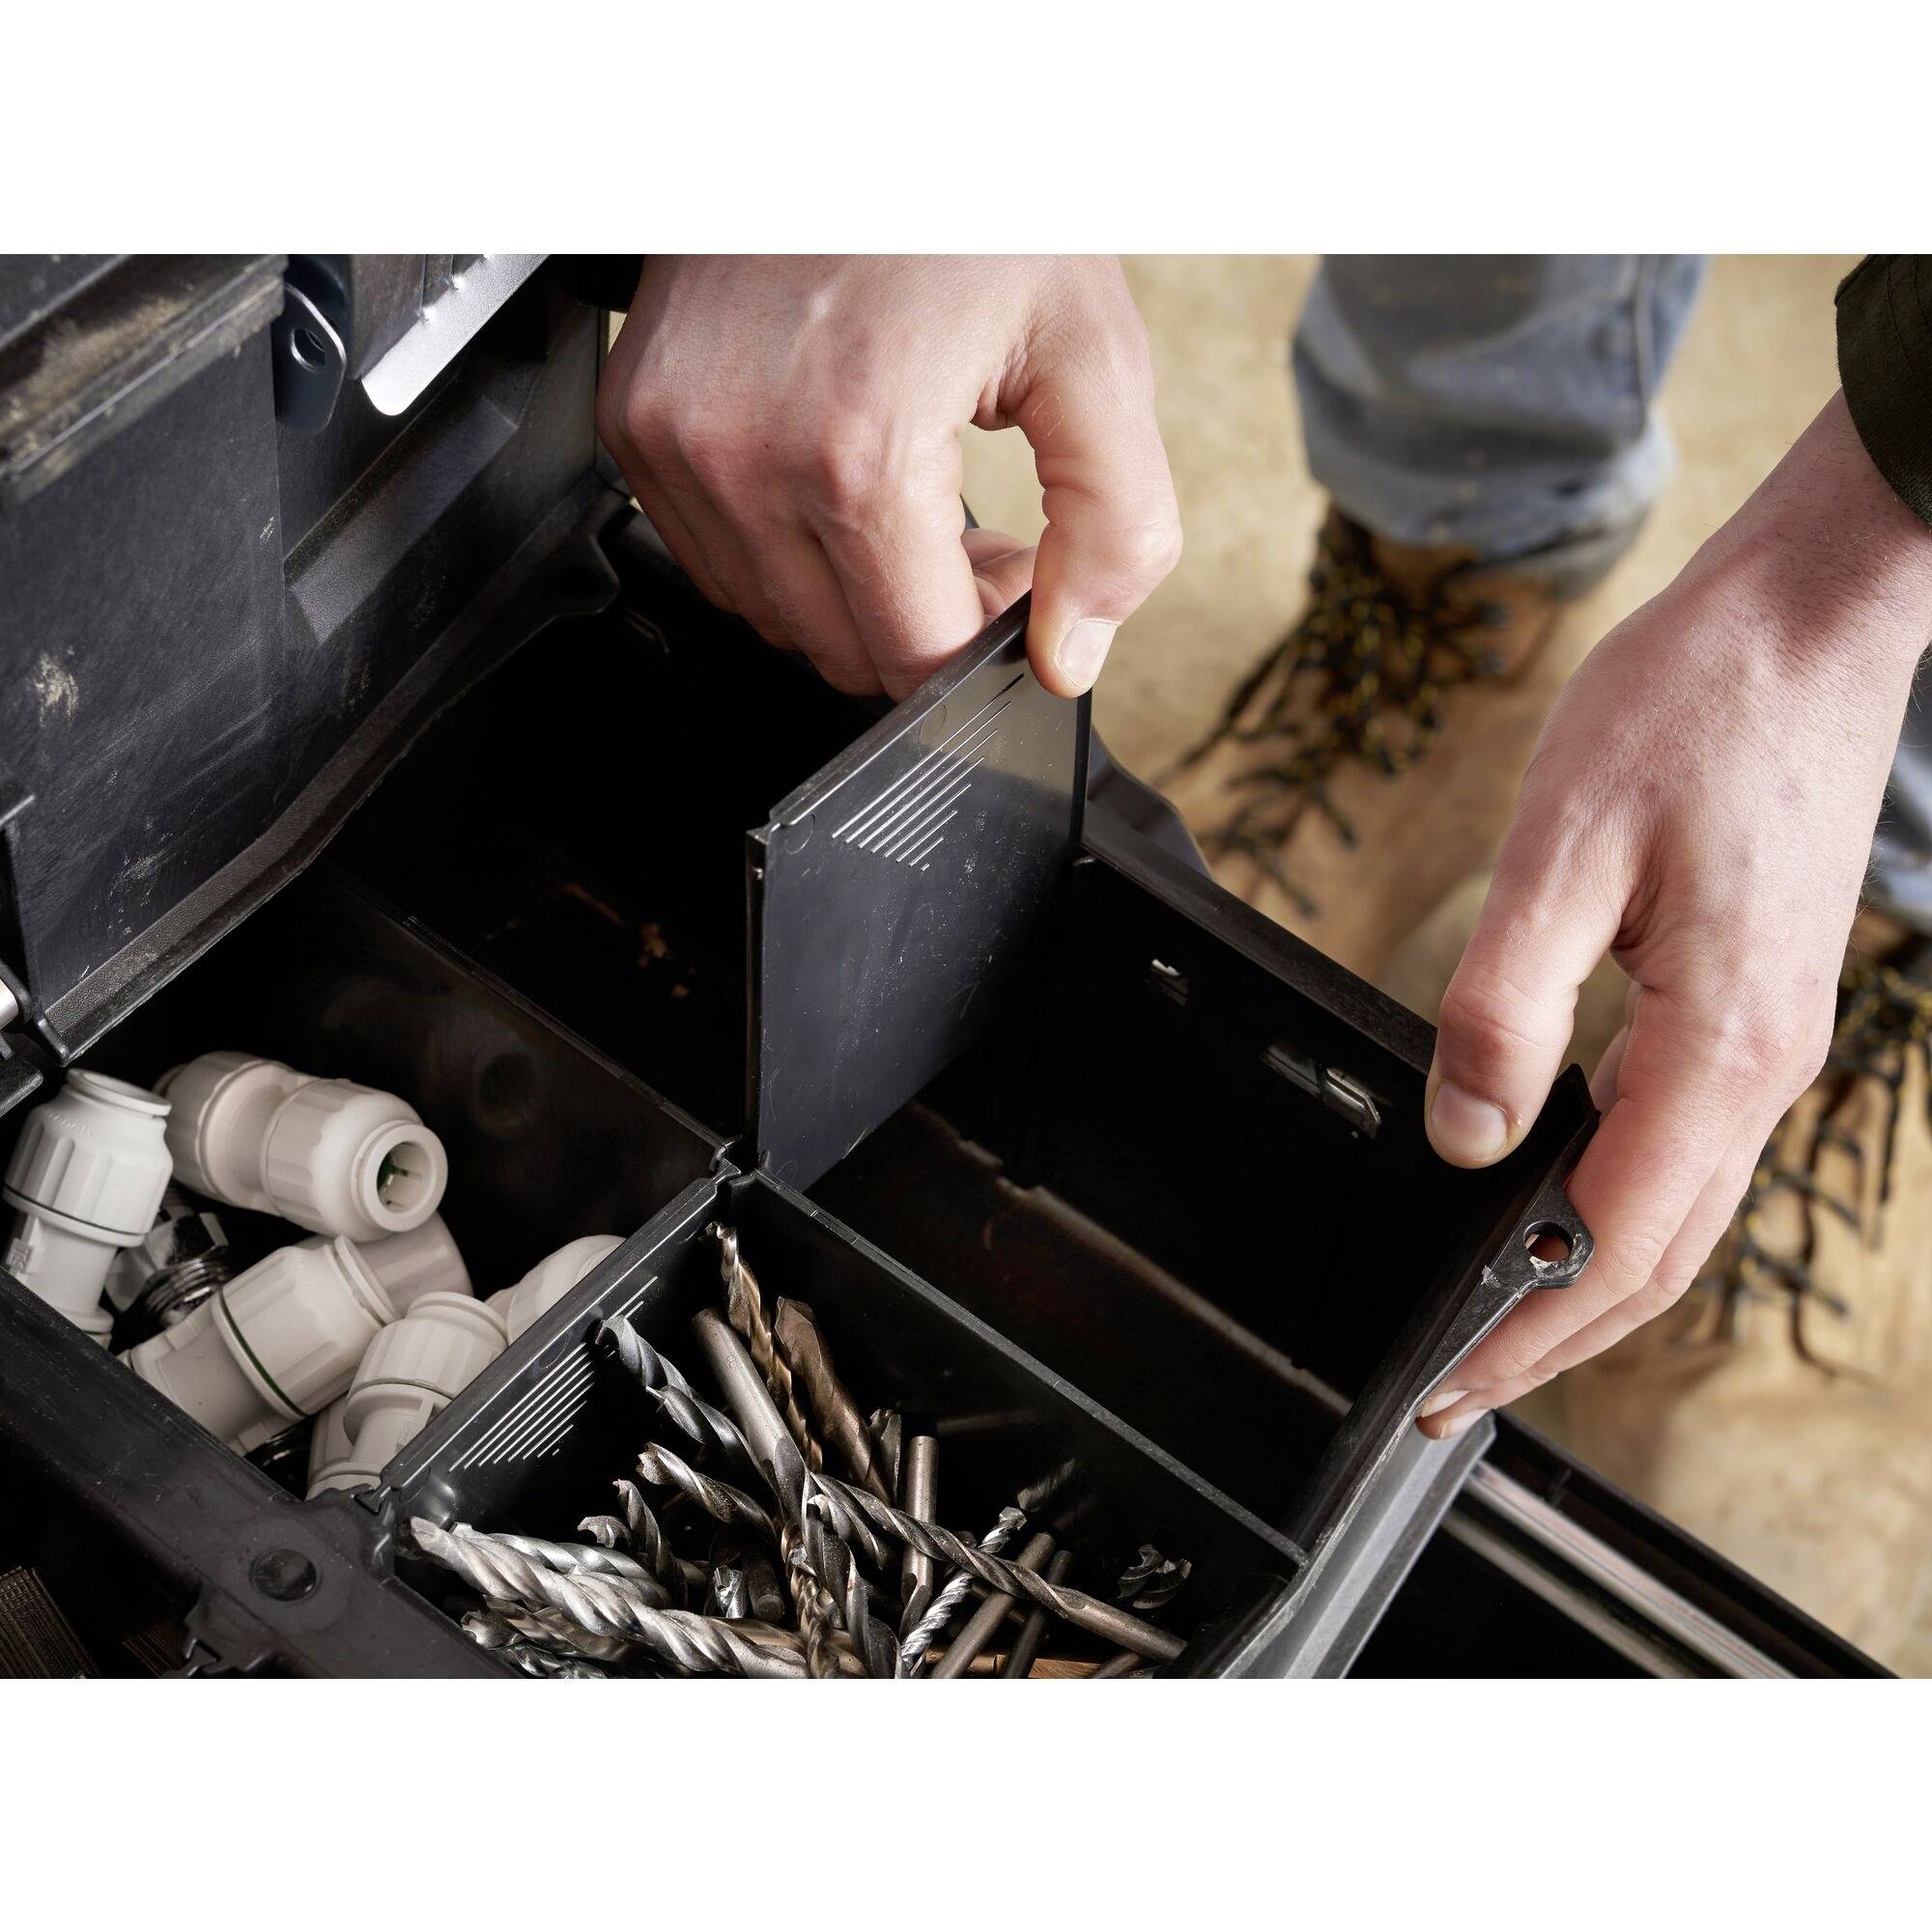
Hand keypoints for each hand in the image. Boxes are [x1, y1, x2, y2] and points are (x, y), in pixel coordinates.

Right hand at [596, 256, 1179, 699]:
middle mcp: (742, 459)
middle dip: (923, 616)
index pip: (913, 659)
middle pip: (842, 652)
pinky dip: (783, 546)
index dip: (983, 639)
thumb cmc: (963, 202)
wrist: (843, 101)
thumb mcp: (1091, 353)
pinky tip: (837, 471)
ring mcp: (673, 445)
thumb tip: (1073, 655)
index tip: (1019, 575)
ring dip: (851, 590)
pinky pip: (713, 560)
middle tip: (979, 532)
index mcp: (855, 451)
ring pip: (771, 618)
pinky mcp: (634, 427)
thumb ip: (1114, 526)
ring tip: (912, 492)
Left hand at [1418, 391, 1931, 1438]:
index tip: (1451, 1382)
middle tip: (1459, 1385)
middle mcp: (1761, 1066)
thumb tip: (1464, 1138)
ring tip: (1493, 1318)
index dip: (1524, 1327)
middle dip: (1554, 1335)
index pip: (1612, 1242)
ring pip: (1676, 1209)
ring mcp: (1768, 1042)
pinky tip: (1555, 1203)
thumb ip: (1499, 1008)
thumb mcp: (1560, 854)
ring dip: (1588, 1280)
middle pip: (1656, 1256)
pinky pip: (1683, 1144)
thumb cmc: (1697, 710)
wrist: (1807, 621)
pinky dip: (1616, 1205)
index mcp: (1718, 1046)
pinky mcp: (1753, 1007)